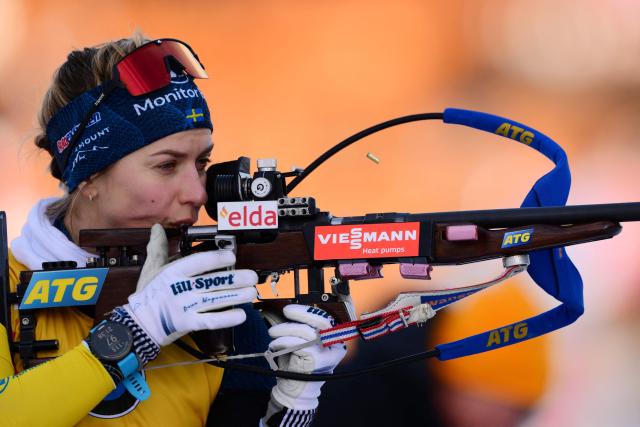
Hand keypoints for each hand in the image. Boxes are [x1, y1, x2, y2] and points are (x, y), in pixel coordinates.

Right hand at [121, 226, 257, 347]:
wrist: (138, 323)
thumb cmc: (147, 294)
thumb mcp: (151, 268)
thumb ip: (158, 248)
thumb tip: (157, 228)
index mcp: (173, 272)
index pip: (198, 262)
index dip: (216, 259)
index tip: (232, 257)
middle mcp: (180, 288)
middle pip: (212, 282)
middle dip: (235, 279)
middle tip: (251, 277)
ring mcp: (184, 306)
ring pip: (215, 300)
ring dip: (236, 296)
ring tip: (251, 292)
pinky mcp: (187, 323)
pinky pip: (210, 321)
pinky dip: (226, 319)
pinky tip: (241, 315)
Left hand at [267, 304, 346, 410]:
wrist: (294, 390)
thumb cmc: (297, 365)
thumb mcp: (302, 343)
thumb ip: (302, 328)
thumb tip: (290, 309)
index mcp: (334, 340)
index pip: (325, 319)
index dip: (309, 311)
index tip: (293, 309)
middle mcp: (335, 346)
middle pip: (321, 321)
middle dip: (301, 313)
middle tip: (286, 311)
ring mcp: (327, 353)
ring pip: (306, 331)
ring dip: (285, 329)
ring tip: (273, 333)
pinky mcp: (316, 360)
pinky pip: (297, 344)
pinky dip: (283, 341)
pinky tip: (275, 344)